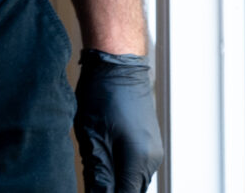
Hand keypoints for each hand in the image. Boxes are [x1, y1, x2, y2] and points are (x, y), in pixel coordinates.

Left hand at [74, 50, 162, 191]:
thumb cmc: (103, 94)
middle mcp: (151, 158)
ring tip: (94, 166)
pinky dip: (121, 170)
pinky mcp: (149, 142)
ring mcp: (153, 150)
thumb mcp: (93, 140)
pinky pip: (136, 167)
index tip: (93, 188)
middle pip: (131, 190)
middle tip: (91, 176)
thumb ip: (98, 176)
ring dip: (116, 181)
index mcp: (138, 161)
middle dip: (111, 190)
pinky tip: (104, 158)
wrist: (117, 63)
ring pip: (133, 180)